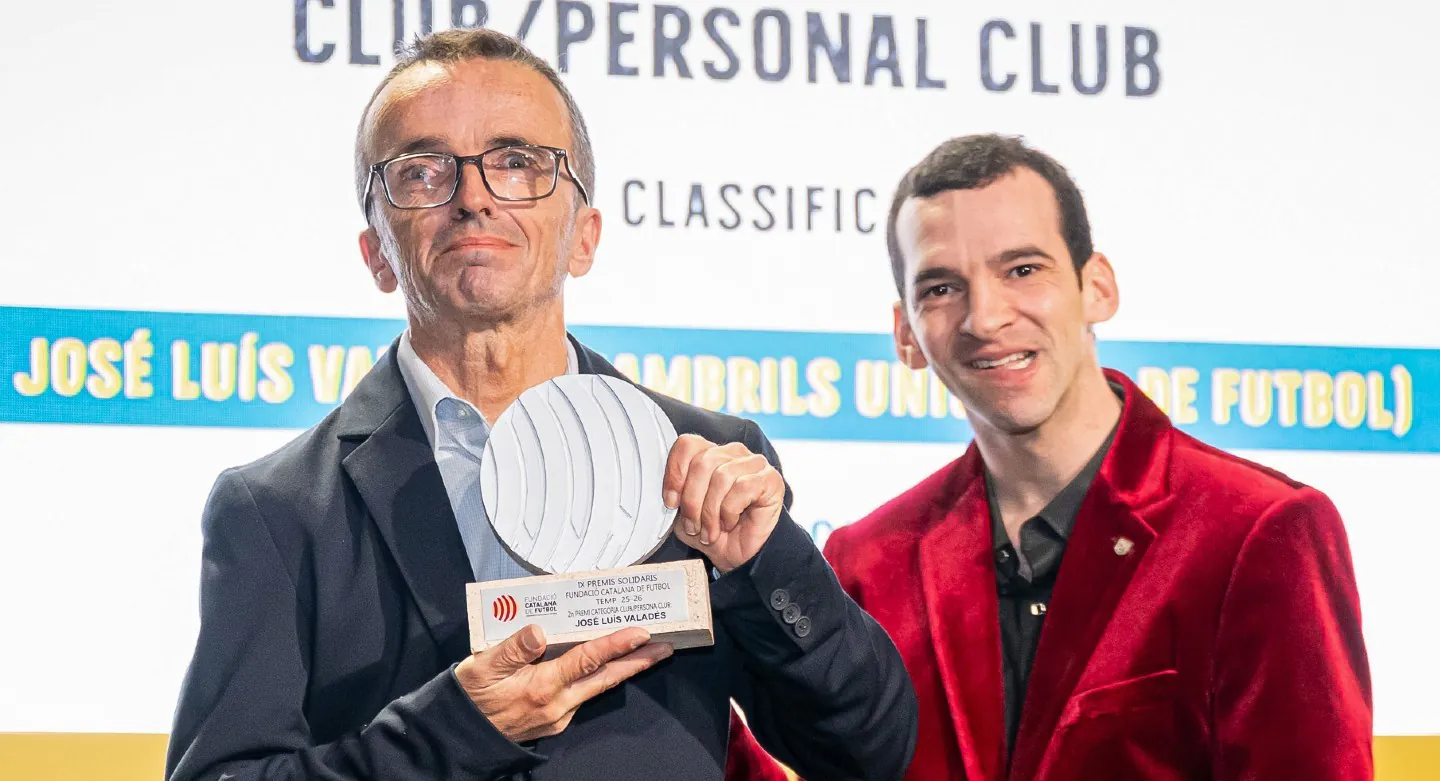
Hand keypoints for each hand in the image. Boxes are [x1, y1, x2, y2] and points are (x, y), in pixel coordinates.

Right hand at [455, 625, 671, 742]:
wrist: (462, 733)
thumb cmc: (471, 694)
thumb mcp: (482, 667)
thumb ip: (512, 648)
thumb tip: (538, 631)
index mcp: (542, 687)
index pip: (587, 660)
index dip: (616, 645)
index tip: (641, 633)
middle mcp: (558, 704)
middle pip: (606, 678)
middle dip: (638, 661)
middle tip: (665, 646)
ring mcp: (560, 714)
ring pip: (599, 687)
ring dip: (624, 669)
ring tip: (646, 651)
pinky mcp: (557, 719)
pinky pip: (585, 694)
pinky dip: (601, 677)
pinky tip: (609, 665)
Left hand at [663, 434, 785, 573]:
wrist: (739, 557)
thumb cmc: (714, 531)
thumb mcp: (683, 512)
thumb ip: (675, 494)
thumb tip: (669, 491)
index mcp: (711, 454)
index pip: (687, 445)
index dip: (675, 473)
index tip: (671, 502)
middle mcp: (733, 453)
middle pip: (703, 462)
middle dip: (693, 500)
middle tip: (694, 525)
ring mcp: (754, 463)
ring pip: (722, 476)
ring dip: (711, 511)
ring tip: (710, 530)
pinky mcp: (770, 479)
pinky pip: (743, 488)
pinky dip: (730, 511)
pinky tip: (730, 523)